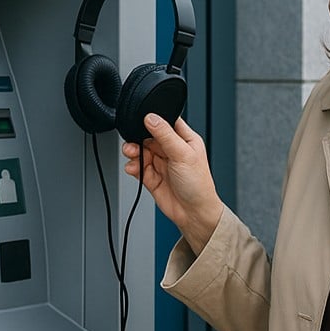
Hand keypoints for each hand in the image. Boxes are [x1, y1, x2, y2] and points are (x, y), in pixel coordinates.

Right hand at [122, 114, 222, 251]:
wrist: (193, 213)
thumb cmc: (198, 185)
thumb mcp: (182, 154)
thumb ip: (165, 135)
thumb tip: (151, 117)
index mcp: (185, 139)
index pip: (167, 121)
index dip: (155, 119)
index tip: (143, 120)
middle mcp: (172, 149)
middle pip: (149, 135)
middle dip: (138, 137)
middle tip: (133, 141)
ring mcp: (161, 163)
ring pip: (141, 150)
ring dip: (133, 151)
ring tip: (131, 154)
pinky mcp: (152, 177)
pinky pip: (137, 167)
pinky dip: (132, 166)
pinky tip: (133, 168)